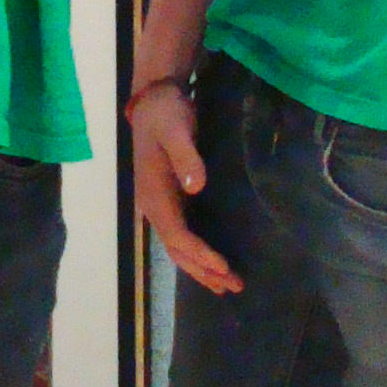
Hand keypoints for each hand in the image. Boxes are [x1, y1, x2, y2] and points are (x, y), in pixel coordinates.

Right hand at [131, 83, 242, 294]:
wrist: (153, 100)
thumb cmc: (167, 115)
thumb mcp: (176, 130)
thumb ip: (186, 157)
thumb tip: (195, 188)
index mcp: (154, 194)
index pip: (177, 235)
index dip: (200, 255)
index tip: (224, 268)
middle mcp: (153, 206)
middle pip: (177, 249)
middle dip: (203, 270)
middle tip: (233, 285)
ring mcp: (158, 204)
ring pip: (177, 246)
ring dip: (199, 267)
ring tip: (223, 284)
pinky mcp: (167, 199)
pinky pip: (180, 235)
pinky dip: (194, 253)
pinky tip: (209, 261)